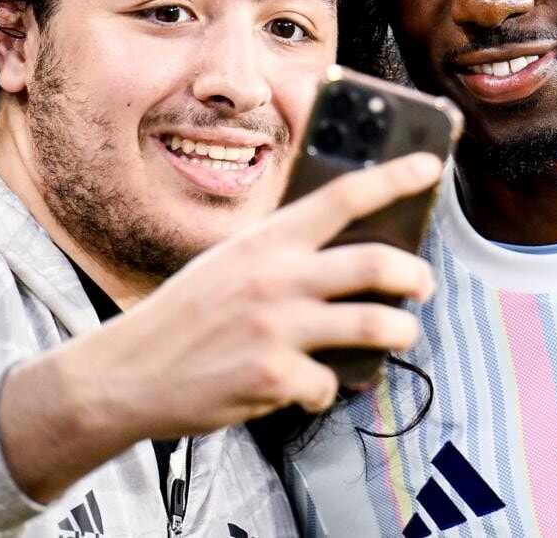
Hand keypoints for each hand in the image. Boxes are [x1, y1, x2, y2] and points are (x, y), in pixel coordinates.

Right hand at [0, 152, 440, 499]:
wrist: (126, 373)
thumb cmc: (186, 316)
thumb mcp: (229, 263)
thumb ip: (281, 254)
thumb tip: (347, 251)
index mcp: (266, 241)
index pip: (342, 196)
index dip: (393, 179)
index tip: (430, 166)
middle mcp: (276, 277)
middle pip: (376, 264)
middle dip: (415, 276)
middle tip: (423, 284)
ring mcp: (277, 328)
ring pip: (375, 325)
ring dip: (401, 332)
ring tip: (401, 333)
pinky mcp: (273, 377)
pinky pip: (329, 383)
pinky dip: (326, 390)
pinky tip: (310, 389)